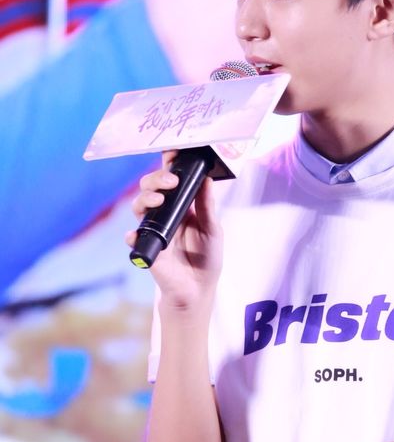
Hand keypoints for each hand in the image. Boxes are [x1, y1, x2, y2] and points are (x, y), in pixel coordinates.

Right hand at [125, 150, 223, 309]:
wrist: (198, 288)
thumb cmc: (207, 258)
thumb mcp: (213, 229)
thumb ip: (207, 206)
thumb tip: (207, 179)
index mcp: (182, 205)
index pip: (171, 179)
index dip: (169, 164)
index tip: (172, 152)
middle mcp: (164, 214)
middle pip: (151, 187)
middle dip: (156, 178)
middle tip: (170, 180)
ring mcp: (154, 229)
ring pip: (139, 206)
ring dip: (145, 198)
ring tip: (158, 200)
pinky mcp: (147, 247)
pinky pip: (133, 238)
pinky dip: (132, 235)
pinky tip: (136, 233)